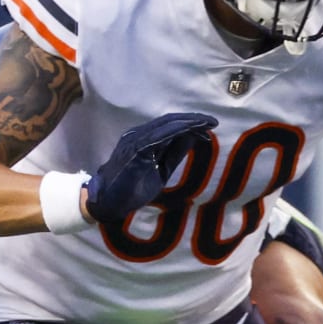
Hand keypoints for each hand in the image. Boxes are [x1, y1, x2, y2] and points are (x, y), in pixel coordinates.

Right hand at [85, 113, 216, 222]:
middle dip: (193, 119)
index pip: (168, 126)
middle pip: (169, 121)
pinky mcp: (134, 149)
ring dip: (189, 122)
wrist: (109, 204)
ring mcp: (134, 141)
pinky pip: (159, 135)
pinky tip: (192, 130)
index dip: (190, 124)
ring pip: (166, 125)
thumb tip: (193, 137)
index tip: (209, 127)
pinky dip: (177, 130)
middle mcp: (137, 135)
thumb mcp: (161, 170)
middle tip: (213, 121)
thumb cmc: (131, 189)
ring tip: (208, 123)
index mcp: (142, 140)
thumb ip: (175, 153)